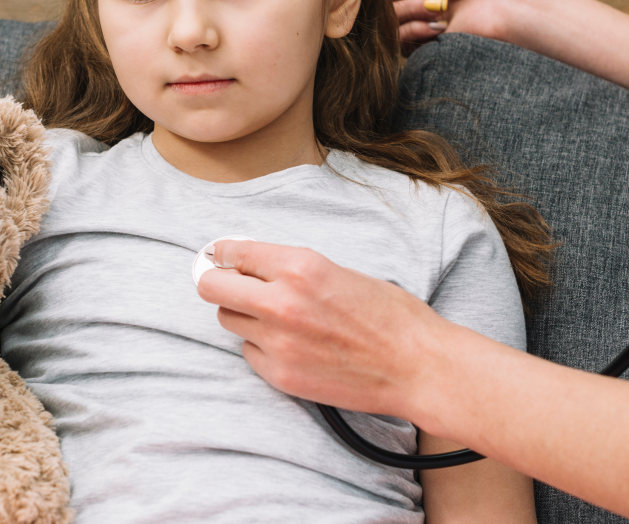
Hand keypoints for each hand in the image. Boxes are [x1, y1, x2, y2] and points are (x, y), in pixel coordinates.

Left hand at [195, 239, 454, 420]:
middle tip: (231, 284)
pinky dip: (263, 347)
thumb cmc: (390, 316)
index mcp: (300, 266)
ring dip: (243, 315)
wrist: (417, 366)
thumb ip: (292, 268)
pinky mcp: (280, 375)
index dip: (224, 252)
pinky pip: (249, 353)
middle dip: (218, 282)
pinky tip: (292, 345)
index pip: (235, 252)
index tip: (219, 255)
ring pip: (228, 321)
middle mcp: (282, 302)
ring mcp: (278, 342)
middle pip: (211, 288)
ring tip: (275, 318)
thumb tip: (251, 264)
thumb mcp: (338, 272)